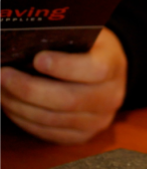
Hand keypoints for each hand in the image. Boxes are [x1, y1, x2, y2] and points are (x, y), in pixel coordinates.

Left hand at [0, 27, 127, 144]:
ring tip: (1, 89)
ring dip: (20, 106)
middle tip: (3, 76)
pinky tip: (11, 105)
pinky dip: (25, 120)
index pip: (95, 70)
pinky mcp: (83, 135)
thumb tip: (21, 41)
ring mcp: (98, 120)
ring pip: (54, 119)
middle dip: (30, 89)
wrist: (105, 73)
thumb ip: (60, 36)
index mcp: (113, 65)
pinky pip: (50, 134)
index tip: (38, 59)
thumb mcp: (81, 33)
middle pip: (69, 100)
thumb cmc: (84, 47)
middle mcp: (111, 97)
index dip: (65, 66)